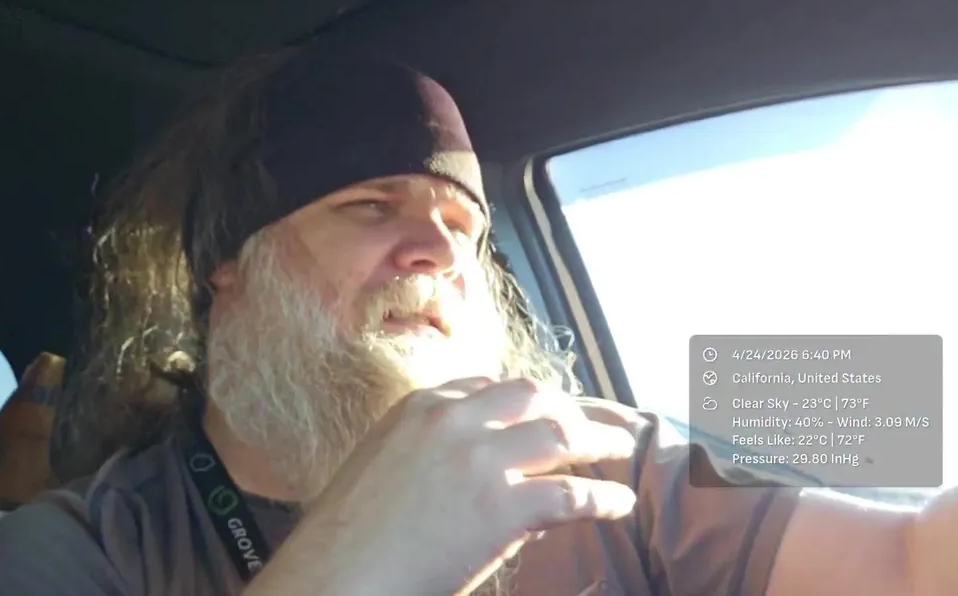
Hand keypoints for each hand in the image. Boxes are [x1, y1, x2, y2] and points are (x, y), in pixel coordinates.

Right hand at [267, 377, 638, 594]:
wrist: (339, 571)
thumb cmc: (350, 534)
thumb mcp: (383, 465)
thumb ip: (428, 451)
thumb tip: (478, 466)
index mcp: (420, 406)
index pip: (488, 386)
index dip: (524, 400)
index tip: (540, 411)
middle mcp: (453, 420)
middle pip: (533, 396)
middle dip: (566, 408)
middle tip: (587, 427)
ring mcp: (479, 460)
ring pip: (561, 434)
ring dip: (599, 441)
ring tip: (619, 450)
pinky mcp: (502, 507)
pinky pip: (571, 494)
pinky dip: (603, 498)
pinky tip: (617, 503)